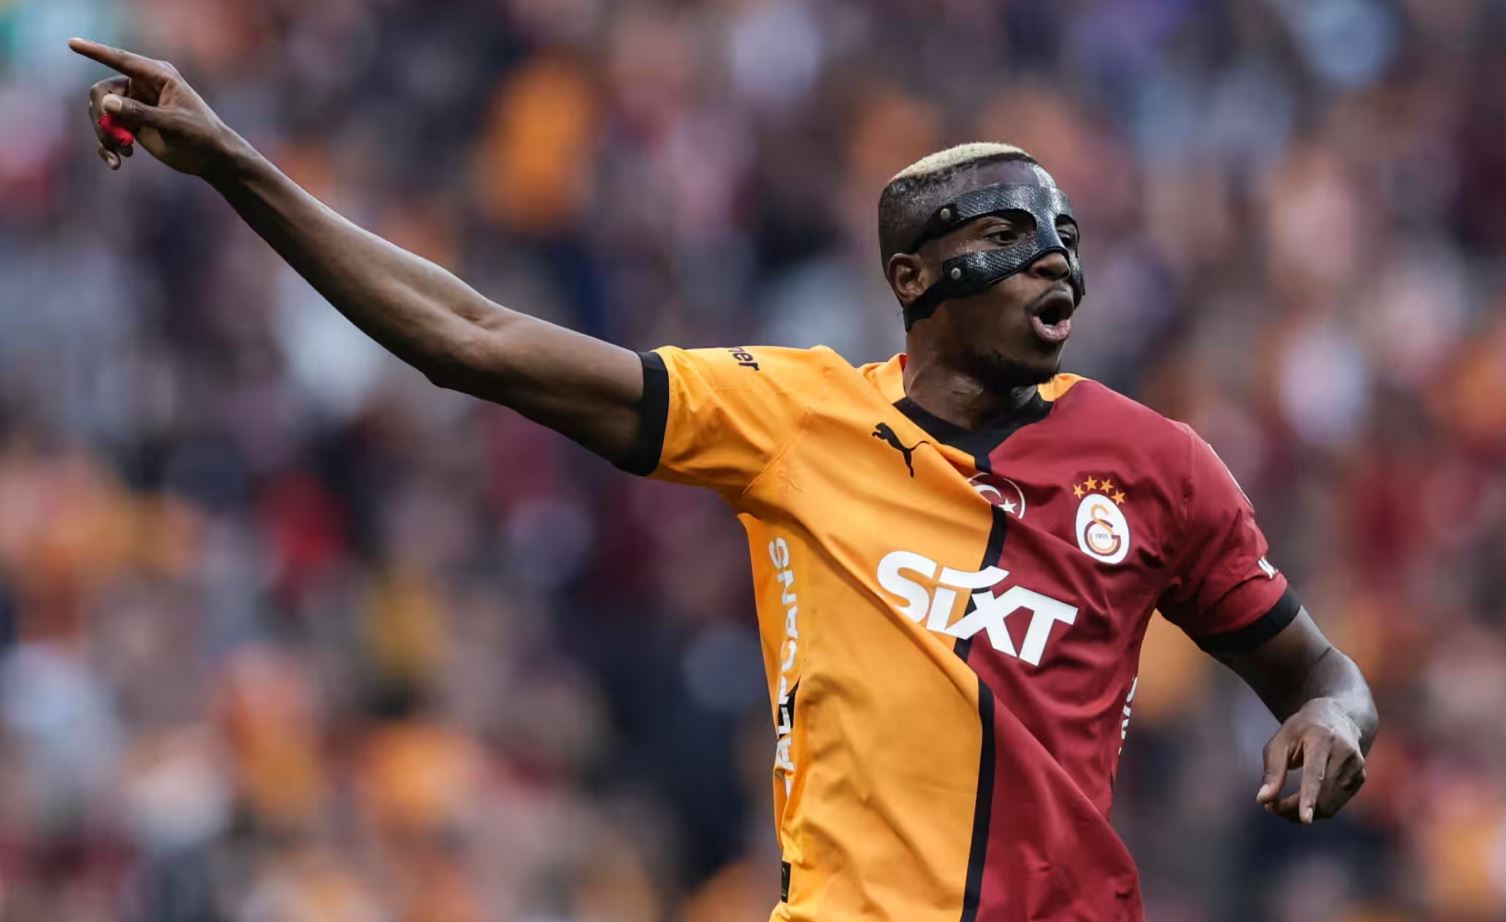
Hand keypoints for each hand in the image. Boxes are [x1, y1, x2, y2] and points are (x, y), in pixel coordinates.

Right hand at [69, 38, 239, 175]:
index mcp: (156, 75)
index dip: (96, 52)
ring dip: (105, 134)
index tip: (72, 43)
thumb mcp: (172, 123)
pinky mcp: (131, 124)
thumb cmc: (200, 135)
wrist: (210, 158)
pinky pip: (106, 130)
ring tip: (124, 152)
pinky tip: (117, 163)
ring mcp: (134, 105)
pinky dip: (107, 146)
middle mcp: (141, 86)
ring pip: (100, 112)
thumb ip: (140, 113)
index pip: (121, 60)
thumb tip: (107, 102)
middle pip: (101, 92)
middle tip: (117, 139)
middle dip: (103, 116)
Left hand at [1256, 698, 1366, 823]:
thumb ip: (1273, 770)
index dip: (1309, 797)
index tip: (1306, 819)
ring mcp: (1357, 767)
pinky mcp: (1360, 778)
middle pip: (1321, 795)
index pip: (1316, 774)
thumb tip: (1263, 799)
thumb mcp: (1280, 740)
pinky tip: (1303, 800)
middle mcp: (1345, 754)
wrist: (1338, 717)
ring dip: (1303, 812)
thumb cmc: (1302, 729)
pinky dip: (1317, 809)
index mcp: (1323, 739)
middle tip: (1270, 807)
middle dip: (1293, 809)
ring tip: (1282, 804)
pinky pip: (1335, 805)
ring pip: (1329, 806)